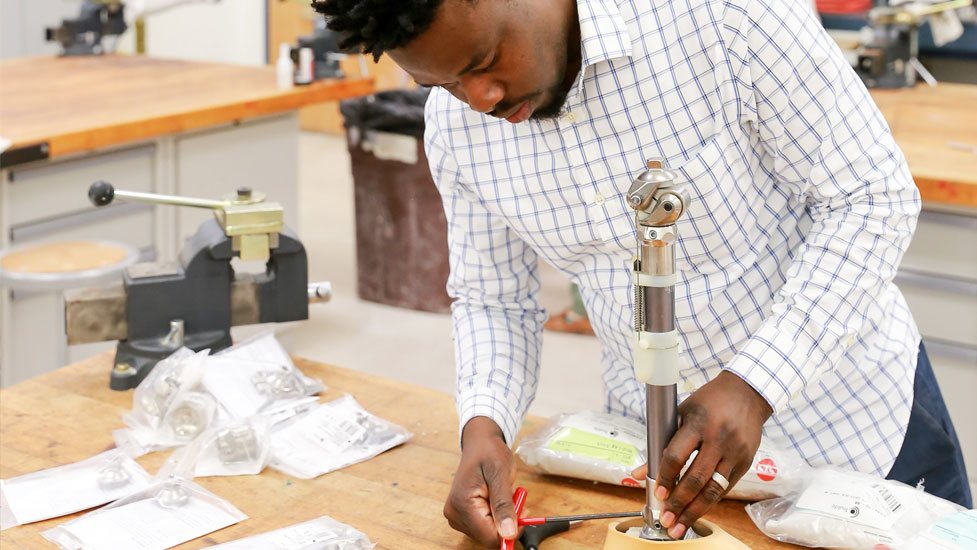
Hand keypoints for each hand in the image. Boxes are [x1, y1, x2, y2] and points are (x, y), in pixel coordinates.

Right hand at [444, 416, 519, 546]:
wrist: (479, 442)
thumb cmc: (489, 452)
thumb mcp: (501, 475)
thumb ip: (504, 505)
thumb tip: (509, 533)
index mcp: (462, 504)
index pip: (490, 537)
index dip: (511, 530)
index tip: (523, 511)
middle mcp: (454, 513)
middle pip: (488, 536)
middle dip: (506, 521)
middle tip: (515, 500)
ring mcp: (456, 515)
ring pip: (487, 532)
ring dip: (501, 518)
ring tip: (503, 495)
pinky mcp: (461, 515)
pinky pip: (483, 526)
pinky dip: (495, 516)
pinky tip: (496, 499)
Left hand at [632, 371, 771, 538]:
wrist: (746, 393)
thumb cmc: (708, 402)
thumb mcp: (681, 414)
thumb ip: (660, 444)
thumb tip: (637, 474)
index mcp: (697, 423)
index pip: (677, 455)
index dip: (666, 477)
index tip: (658, 493)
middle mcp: (718, 438)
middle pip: (697, 478)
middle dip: (680, 503)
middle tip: (667, 519)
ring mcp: (735, 451)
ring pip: (714, 489)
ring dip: (696, 510)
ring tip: (681, 525)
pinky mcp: (745, 461)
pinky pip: (725, 487)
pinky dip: (710, 501)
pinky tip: (698, 510)